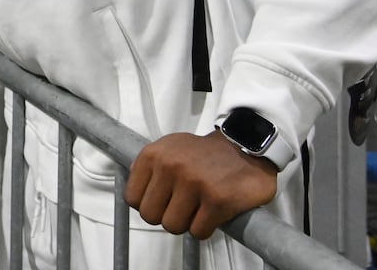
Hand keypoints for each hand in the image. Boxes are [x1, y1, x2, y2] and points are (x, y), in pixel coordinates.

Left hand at [125, 131, 278, 239]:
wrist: (244, 146)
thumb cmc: (205, 153)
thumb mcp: (168, 148)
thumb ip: (148, 167)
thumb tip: (134, 190)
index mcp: (154, 155)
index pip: (132, 198)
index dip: (147, 205)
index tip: (160, 202)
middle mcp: (171, 167)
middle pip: (150, 216)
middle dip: (165, 216)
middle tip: (180, 208)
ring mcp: (194, 183)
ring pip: (172, 226)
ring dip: (186, 223)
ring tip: (196, 209)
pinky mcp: (218, 200)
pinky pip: (198, 232)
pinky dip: (204, 228)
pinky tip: (211, 214)